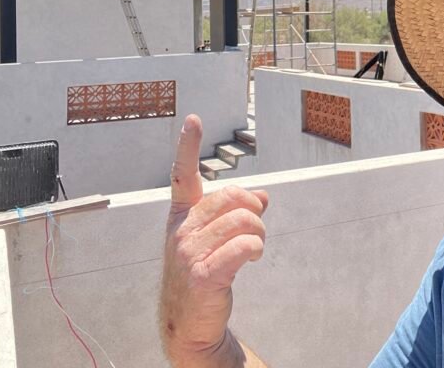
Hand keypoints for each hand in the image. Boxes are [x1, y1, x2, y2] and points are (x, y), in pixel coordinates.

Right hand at [160, 114, 268, 365]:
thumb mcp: (214, 239)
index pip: (183, 175)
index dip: (188, 146)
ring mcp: (188, 253)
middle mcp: (181, 230)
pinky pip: (244, 246)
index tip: (194, 119)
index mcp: (181, 216)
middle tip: (255, 229)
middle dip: (254, 210)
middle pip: (233, 197)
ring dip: (259, 233)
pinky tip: (251, 258)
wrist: (188, 323)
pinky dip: (256, 249)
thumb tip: (263, 195)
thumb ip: (234, 214)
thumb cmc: (203, 274)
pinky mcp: (202, 275)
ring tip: (254, 248)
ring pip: (243, 220)